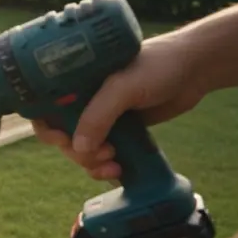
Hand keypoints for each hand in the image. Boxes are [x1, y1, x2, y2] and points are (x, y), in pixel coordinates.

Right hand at [30, 34, 207, 179]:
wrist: (194, 69)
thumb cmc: (156, 66)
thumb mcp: (123, 87)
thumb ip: (98, 116)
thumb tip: (76, 147)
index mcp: (74, 82)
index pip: (43, 108)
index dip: (46, 128)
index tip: (63, 140)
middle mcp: (83, 100)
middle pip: (62, 135)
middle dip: (77, 152)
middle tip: (104, 154)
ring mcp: (102, 117)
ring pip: (81, 149)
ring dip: (91, 163)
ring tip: (114, 164)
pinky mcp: (121, 131)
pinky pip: (102, 154)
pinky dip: (104, 166)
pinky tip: (117, 171)